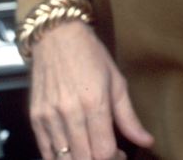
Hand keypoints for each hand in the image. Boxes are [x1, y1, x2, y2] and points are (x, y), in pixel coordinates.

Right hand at [30, 21, 153, 159]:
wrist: (57, 36)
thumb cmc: (90, 55)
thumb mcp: (116, 81)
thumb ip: (129, 116)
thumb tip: (147, 141)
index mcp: (95, 101)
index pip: (104, 151)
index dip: (115, 159)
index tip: (121, 154)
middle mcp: (70, 112)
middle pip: (85, 159)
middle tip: (108, 153)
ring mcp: (50, 116)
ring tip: (91, 150)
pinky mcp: (35, 118)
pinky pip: (46, 152)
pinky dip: (60, 158)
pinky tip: (73, 150)